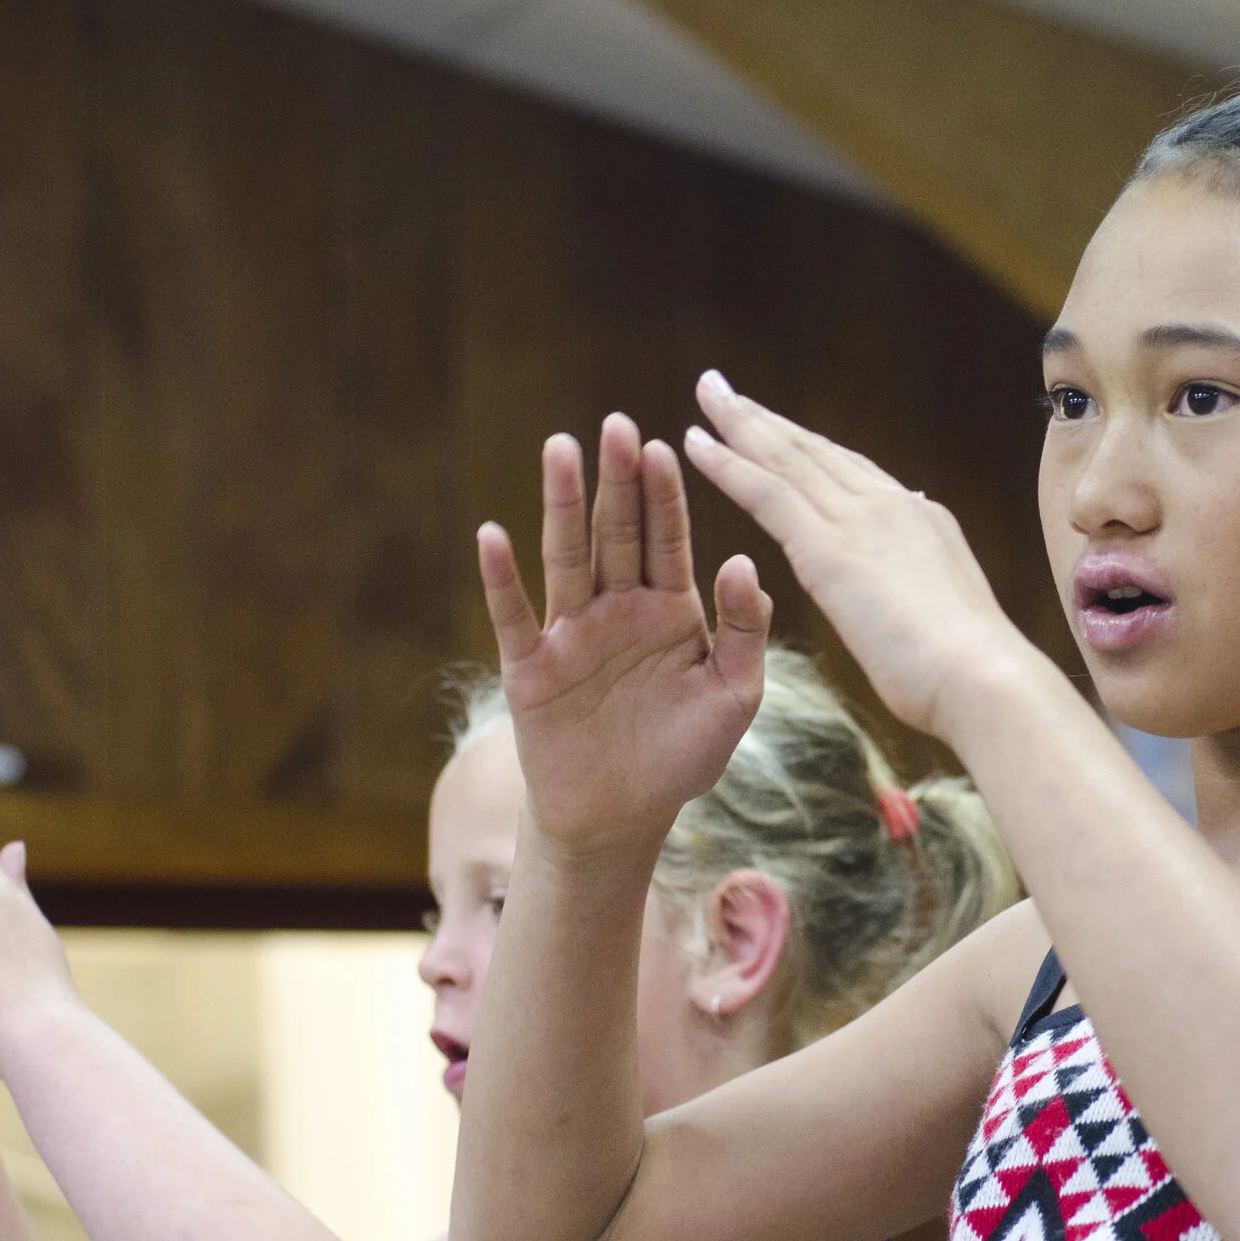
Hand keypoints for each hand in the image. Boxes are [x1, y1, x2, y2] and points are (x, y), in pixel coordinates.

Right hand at [479, 413, 772, 859]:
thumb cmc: (683, 756)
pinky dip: (502, 578)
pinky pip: (514, 614)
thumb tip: (745, 561)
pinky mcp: (530, 665)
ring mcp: (571, 632)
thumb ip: (746, 631)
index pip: (668, 539)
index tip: (666, 446)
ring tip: (560, 449)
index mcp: (671, 610)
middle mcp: (619, 609)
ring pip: (566, 557)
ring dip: (562, 505)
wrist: (623, 816)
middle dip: (617, 481)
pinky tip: (493, 534)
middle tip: (616, 424)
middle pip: (616, 533)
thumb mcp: (735, 696)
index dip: (665, 495)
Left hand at [684, 372, 1031, 737]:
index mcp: (921, 521)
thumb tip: (916, 542)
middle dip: (768, 418)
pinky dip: (728, 465)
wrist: (983, 679)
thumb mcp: (948, 607)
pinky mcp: (828, 549)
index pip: (853, 472)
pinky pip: (766, 493)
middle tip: (726, 388)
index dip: (809, 446)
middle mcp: (891, 505)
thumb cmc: (971, 670)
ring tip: (707, 393)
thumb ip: (924, 571)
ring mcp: (860, 521)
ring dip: (741, 423)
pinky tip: (696, 444)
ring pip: (787, 458)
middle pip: (815, 450)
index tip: (779, 428)